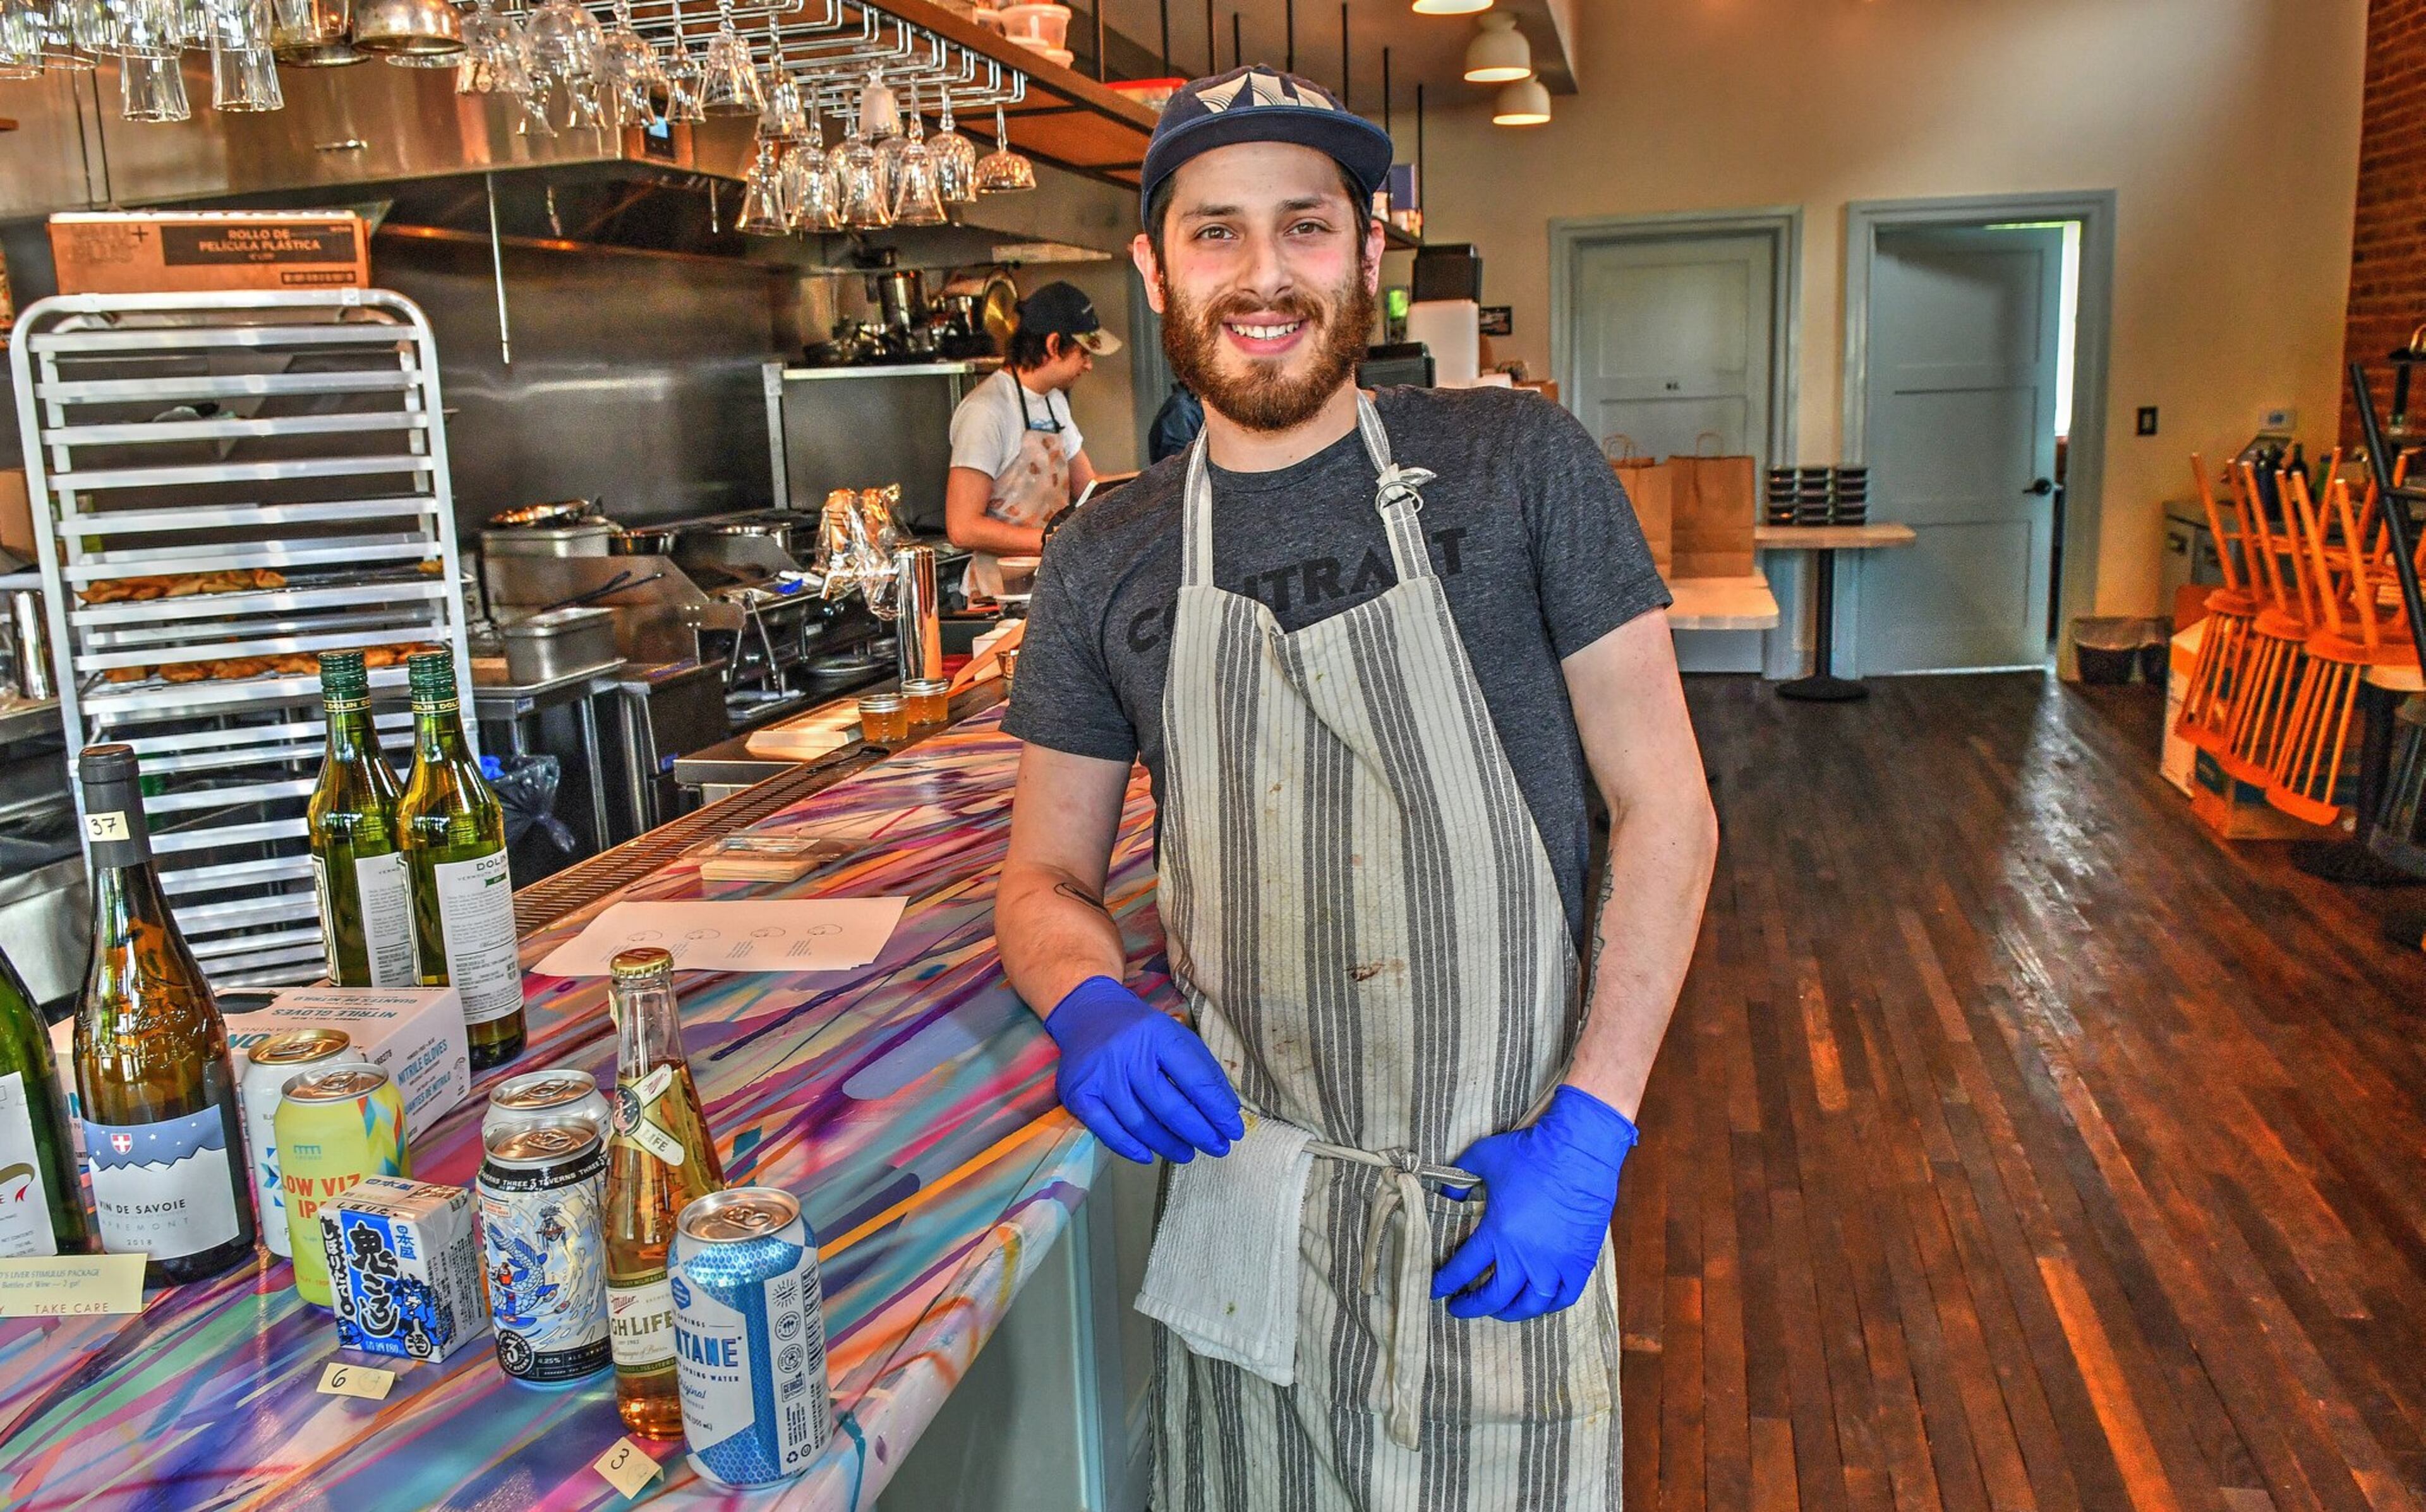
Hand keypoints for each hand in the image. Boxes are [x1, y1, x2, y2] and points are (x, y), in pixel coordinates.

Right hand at [1044, 976, 1245, 1164]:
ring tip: (1188, 1154)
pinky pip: (1107, 1131)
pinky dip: (1130, 1148)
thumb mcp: (1176, 1036)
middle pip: (1168, 1106)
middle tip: (1218, 1148)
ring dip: (1168, 1145)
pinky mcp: (1078, 1094)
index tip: (1233, 1131)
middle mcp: (1127, 1053)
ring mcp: (1100, 1075)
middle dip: (1199, 1132)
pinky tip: (1149, 1155)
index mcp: (1158, 1034)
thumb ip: (1203, 1070)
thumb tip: (1227, 1111)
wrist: (1088, 1014)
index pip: (1195, 1079)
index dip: (1217, 1110)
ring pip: (1140, 1123)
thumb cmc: (1141, 1031)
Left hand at [1431, 1085, 1638, 1322]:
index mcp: (1497, 1233)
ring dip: (1510, 1312)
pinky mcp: (1580, 1261)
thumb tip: (1445, 1195)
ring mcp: (1555, 1263)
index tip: (1436, 1290)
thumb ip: (1458, 1179)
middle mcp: (1524, 1256)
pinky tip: (1538, 1302)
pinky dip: (1549, 1305)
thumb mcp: (1482, 1158)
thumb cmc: (1530, 1153)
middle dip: (1472, 1306)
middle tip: (1459, 1308)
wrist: (1579, 1151)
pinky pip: (1564, 1297)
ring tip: (1498, 1311)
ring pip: (1530, 1305)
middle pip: (1494, 1297)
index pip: (1463, 1269)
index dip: (1446, 1283)